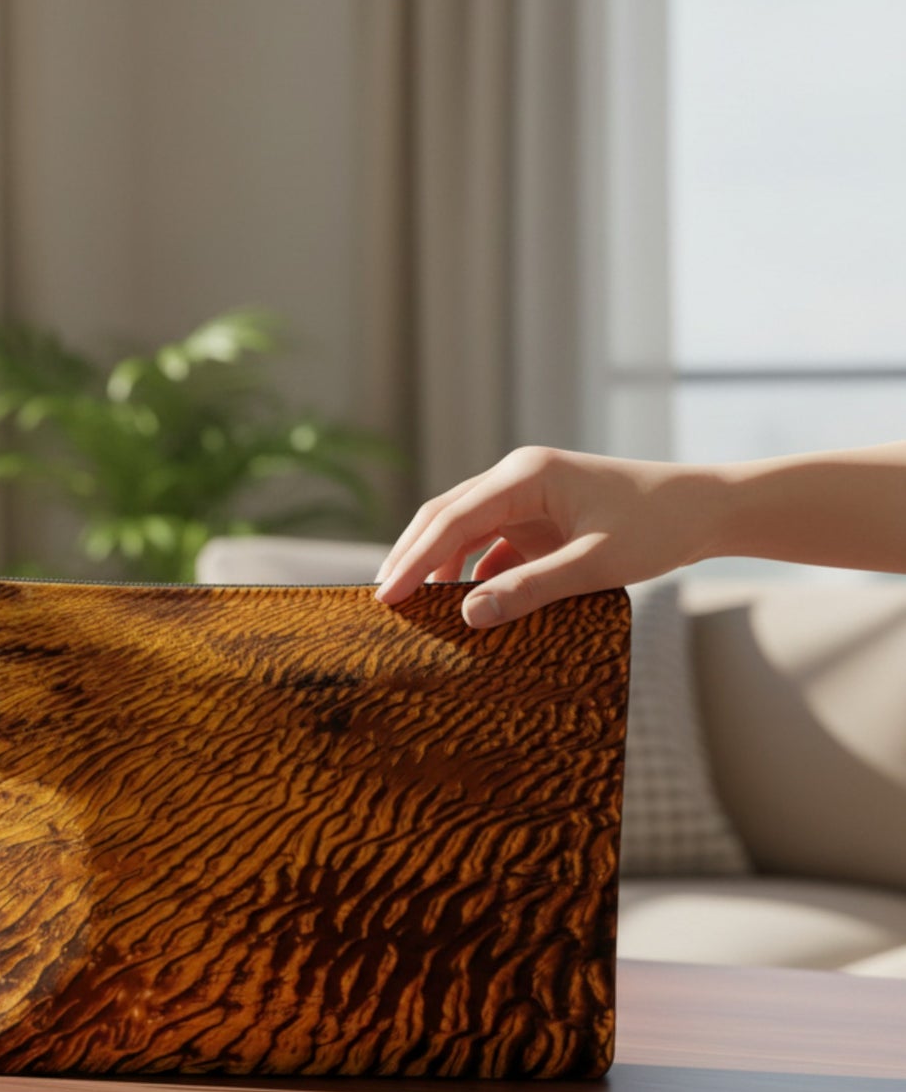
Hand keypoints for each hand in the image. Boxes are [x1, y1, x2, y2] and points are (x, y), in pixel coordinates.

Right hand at [373, 447, 716, 626]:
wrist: (709, 508)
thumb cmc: (659, 527)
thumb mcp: (594, 564)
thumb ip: (530, 589)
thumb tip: (468, 616)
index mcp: (525, 475)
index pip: (451, 518)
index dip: (414, 558)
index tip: (386, 596)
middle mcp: (518, 478)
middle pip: (445, 516)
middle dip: (412, 557)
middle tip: (383, 601)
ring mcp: (528, 497)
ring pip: (464, 530)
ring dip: (438, 565)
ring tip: (413, 606)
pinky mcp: (541, 518)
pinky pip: (492, 544)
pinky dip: (474, 572)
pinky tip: (463, 604)